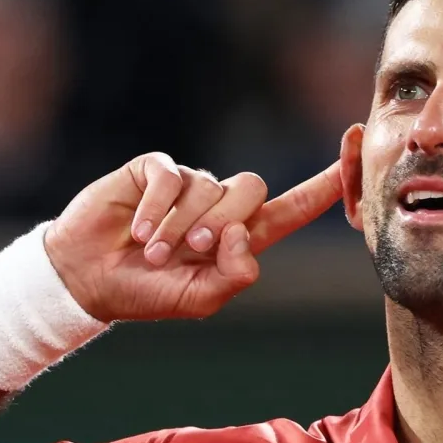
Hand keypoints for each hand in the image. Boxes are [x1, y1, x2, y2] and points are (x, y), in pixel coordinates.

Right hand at [44, 154, 343, 320]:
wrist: (86, 277)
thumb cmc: (145, 293)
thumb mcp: (197, 299)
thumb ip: (232, 277)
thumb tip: (243, 237)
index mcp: (242, 237)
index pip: (296, 206)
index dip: (327, 182)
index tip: (356, 142)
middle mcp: (221, 205)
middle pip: (253, 190)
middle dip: (222, 224)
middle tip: (189, 251)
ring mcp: (189, 185)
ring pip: (210, 187)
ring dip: (180, 226)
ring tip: (152, 251)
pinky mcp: (156, 170)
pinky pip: (172, 177)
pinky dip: (155, 208)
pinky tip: (135, 230)